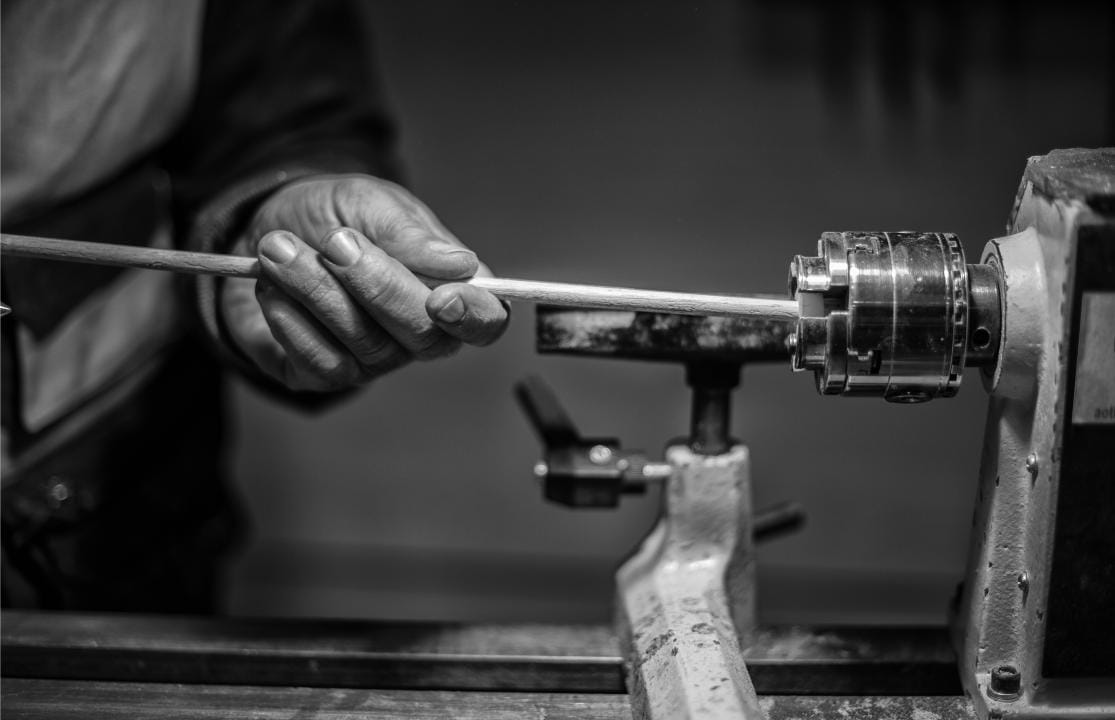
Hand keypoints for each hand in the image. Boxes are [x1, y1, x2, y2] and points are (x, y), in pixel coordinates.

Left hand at [220, 175, 508, 391]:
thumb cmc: (331, 215)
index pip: (485, 320)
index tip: (441, 297)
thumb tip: (463, 265)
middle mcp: (419, 332)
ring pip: (367, 346)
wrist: (261, 230)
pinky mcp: (324, 375)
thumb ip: (409, 232)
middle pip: (424, 337)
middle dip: (377, 287)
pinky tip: (272, 289)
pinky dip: (293, 321)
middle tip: (336, 241)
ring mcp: (374, 360)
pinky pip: (322, 363)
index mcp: (449, 287)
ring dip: (319, 291)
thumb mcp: (368, 201)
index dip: (473, 316)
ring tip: (279, 246)